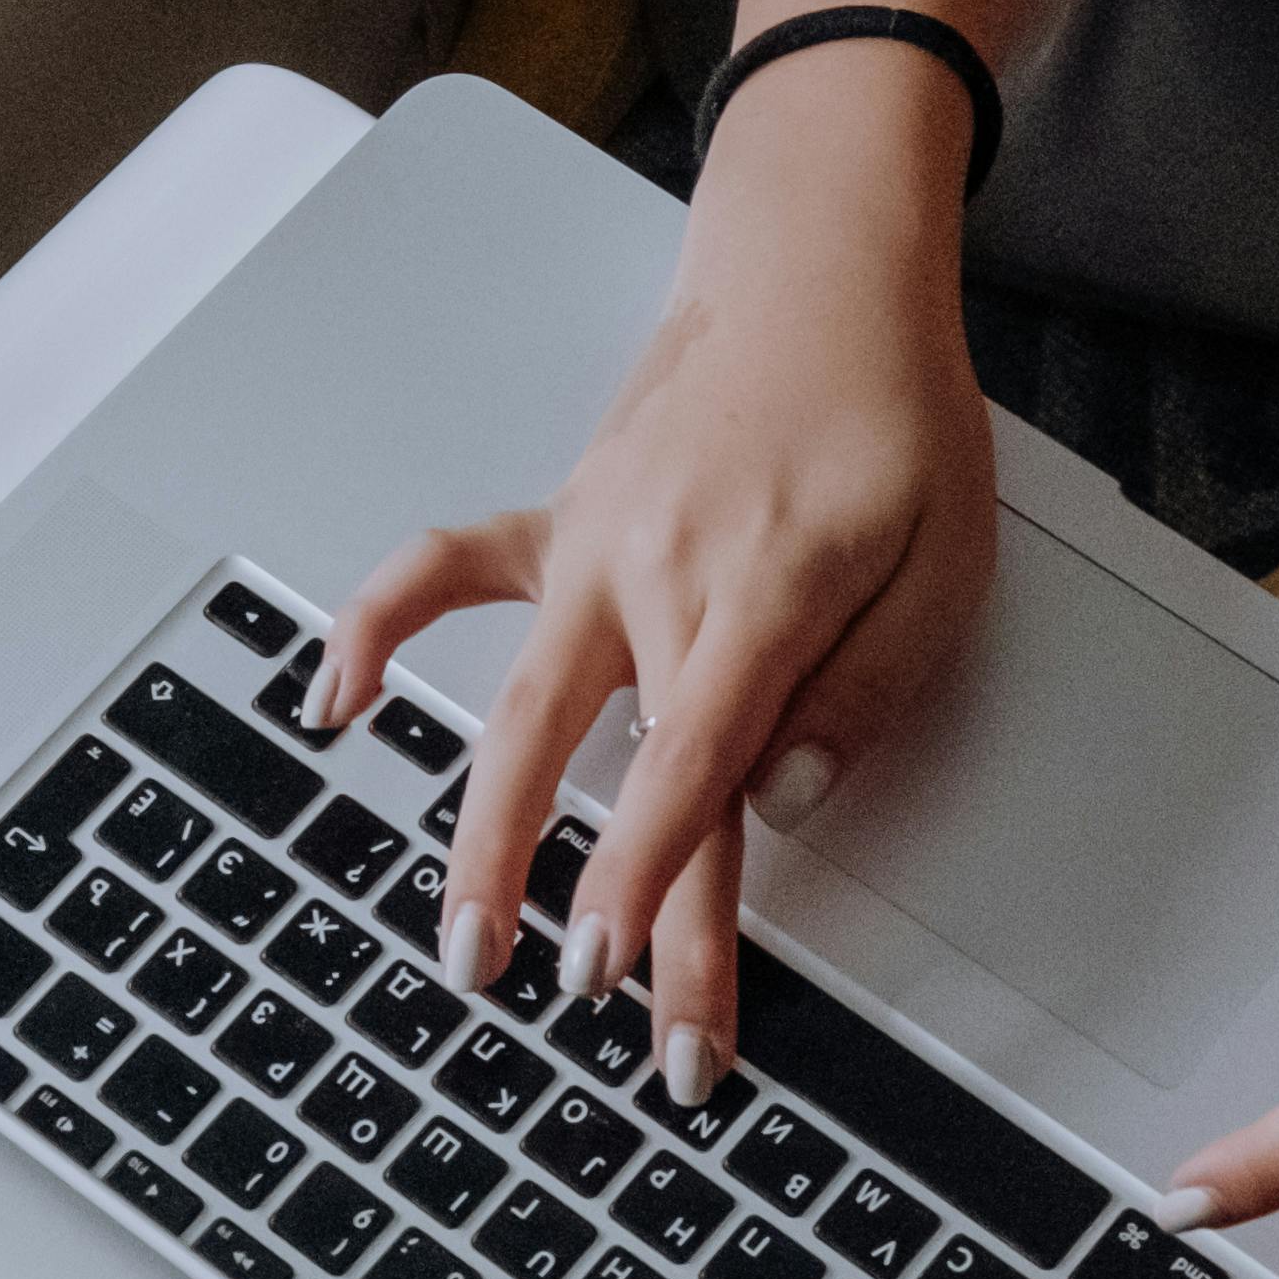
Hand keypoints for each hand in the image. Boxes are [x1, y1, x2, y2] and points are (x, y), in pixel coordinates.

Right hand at [325, 44, 997, 1105]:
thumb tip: (782, 795)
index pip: (695, 776)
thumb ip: (866, 688)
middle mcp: (657, 576)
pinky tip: (335, 697)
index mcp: (762, 595)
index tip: (630, 984)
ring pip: (518, 703)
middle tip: (558, 1005)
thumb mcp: (943, 562)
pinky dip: (379, 626)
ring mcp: (592, 546)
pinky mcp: (559, 518)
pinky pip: (447, 571)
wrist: (821, 273)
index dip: (657, 889)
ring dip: (480, 826)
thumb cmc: (889, 412)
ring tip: (457, 936)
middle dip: (576, 899)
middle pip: (602, 768)